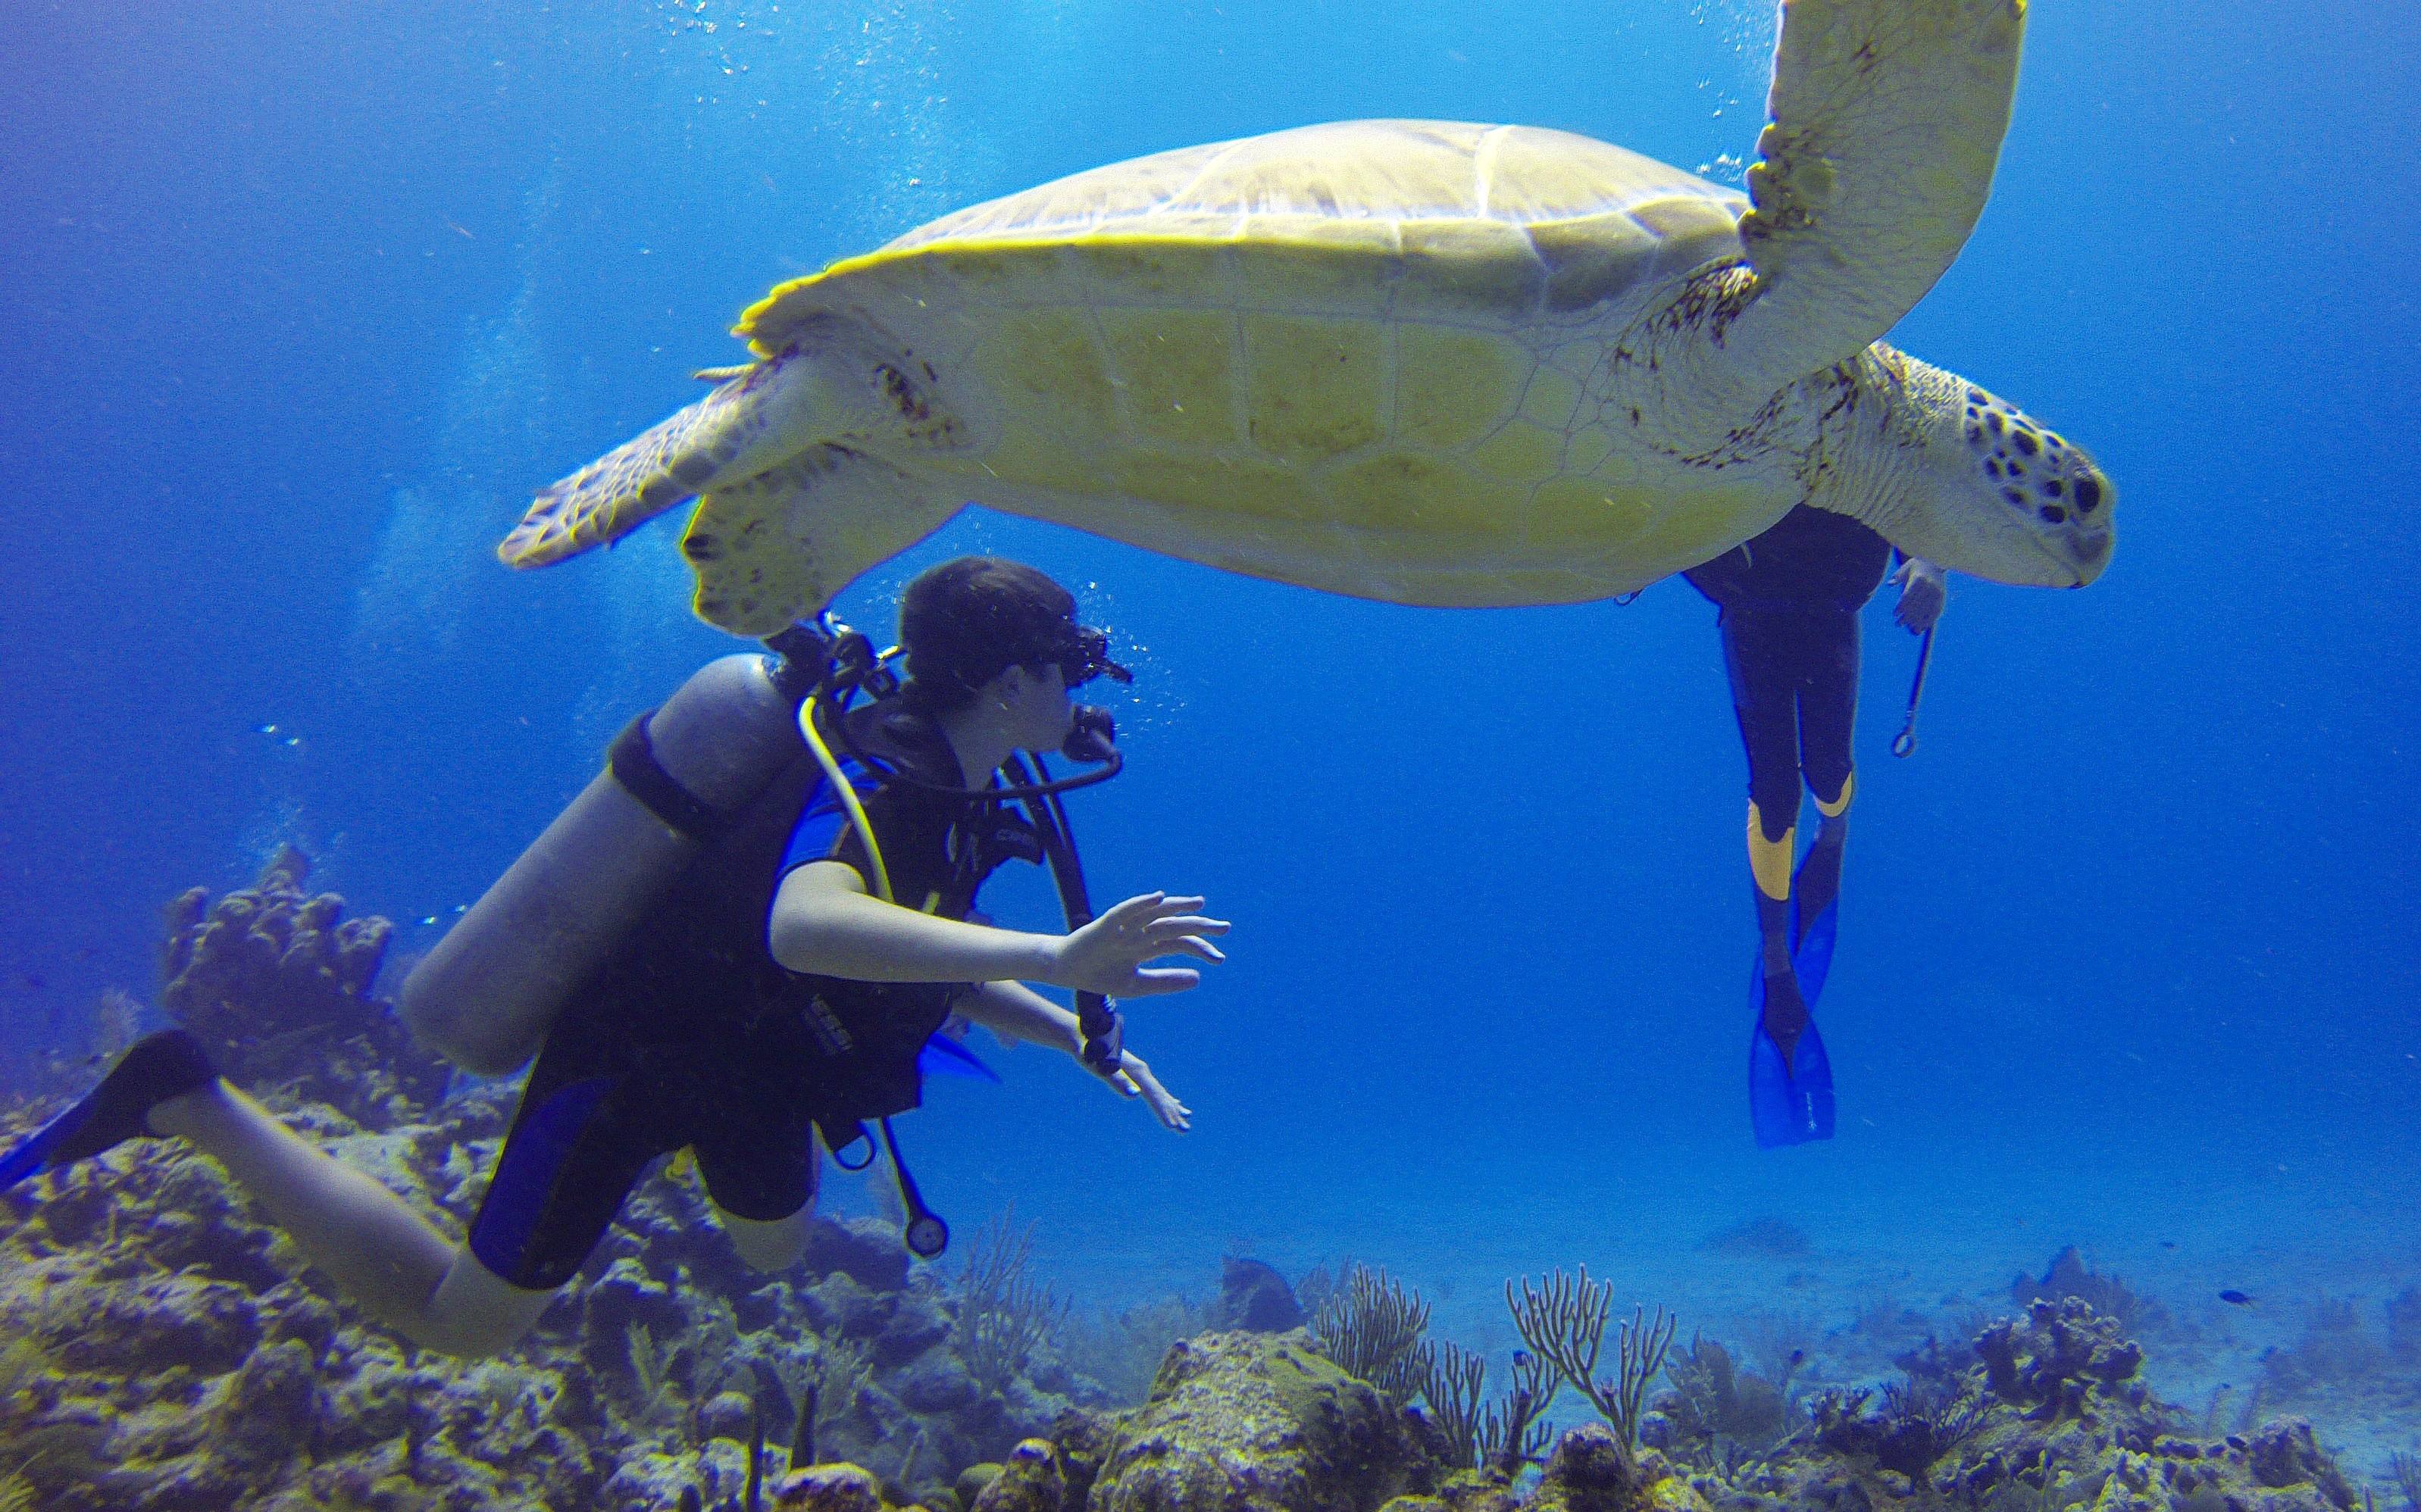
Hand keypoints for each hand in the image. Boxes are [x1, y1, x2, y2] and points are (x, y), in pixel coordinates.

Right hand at [1046, 892, 1228, 997]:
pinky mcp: (1106, 925)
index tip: (1220, 958)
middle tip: (1225, 928)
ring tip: (1200, 905)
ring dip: (1177, 907)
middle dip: (1199, 926)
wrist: (1065, 971)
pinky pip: (1125, 911)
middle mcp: (1141, 933)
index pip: (1180, 943)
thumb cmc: (1099, 975)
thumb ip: (1165, 981)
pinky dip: (1141, 903)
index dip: (1200, 948)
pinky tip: (1159, 898)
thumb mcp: (1136, 985)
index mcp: (1149, 946)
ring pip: (1155, 914)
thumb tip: (1198, 978)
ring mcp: (1124, 927)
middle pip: (1174, 925)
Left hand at [1095, 1049, 1191, 1131]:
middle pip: (1161, 1095)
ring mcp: (1140, 1071)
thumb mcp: (1101, 1067)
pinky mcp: (1136, 1072)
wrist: (1084, 1035)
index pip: (1154, 1095)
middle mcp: (1142, 1070)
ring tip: (1186, 1120)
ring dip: (1173, 1108)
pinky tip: (1176, 1103)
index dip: (1164, 1112)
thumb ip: (1118, 1081)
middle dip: (1173, 1113)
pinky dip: (1166, 1098)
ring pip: (1160, 1092)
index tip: (1173, 1127)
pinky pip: (1155, 1089)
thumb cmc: (1090, 1052)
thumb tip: (1136, 1094)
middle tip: (1185, 1130)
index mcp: (1137, 1071)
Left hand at [1892, 558, 1946, 633]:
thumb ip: (1897, 577)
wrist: (1935, 562)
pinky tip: (1921, 627)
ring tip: (1908, 628)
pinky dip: (1928, 621)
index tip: (1894, 614)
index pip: (1908, 596)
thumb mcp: (1905, 568)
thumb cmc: (1916, 566)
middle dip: (1906, 617)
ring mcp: (1937, 593)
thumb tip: (1889, 584)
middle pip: (1916, 606)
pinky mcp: (1942, 598)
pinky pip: (1935, 612)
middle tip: (1897, 624)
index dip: (1901, 607)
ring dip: (1916, 621)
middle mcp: (1929, 586)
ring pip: (1926, 611)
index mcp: (1919, 579)